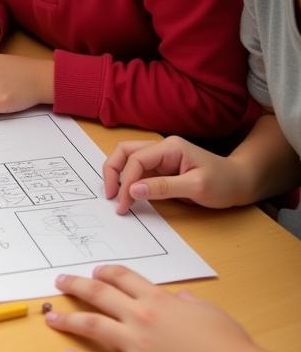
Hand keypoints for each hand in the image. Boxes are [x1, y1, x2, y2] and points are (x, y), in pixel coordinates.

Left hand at [46, 265, 257, 351]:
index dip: (105, 273)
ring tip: (50, 318)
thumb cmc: (229, 345)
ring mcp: (135, 344)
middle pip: (98, 294)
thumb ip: (188, 302)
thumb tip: (178, 298)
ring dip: (68, 321)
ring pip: (91, 326)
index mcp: (158, 299)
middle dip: (75, 286)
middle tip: (58, 282)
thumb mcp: (209, 311)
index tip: (94, 272)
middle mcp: (140, 316)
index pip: (122, 278)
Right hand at [103, 136, 251, 215]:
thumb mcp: (196, 187)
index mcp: (170, 147)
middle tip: (110, 195)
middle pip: (125, 151)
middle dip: (113, 172)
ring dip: (118, 175)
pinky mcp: (161, 168)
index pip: (137, 160)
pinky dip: (127, 181)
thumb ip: (163, 187)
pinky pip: (137, 170)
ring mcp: (160, 157)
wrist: (241, 183)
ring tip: (116, 196)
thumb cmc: (224, 183)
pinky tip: (127, 195)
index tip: (123, 204)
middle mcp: (161, 148)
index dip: (126, 181)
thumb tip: (133, 190)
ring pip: (127, 159)